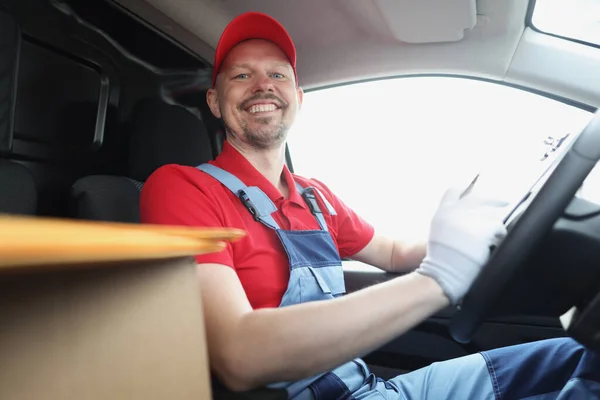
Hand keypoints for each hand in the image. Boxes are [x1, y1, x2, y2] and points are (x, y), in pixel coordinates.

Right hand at [415, 187, 507, 304]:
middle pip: (478, 198)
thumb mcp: (438, 231)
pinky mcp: (484, 229)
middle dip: (493, 200)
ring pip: (491, 214)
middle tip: (503, 202)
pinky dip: (499, 235)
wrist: (444, 271)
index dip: (465, 190)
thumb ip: (449, 219)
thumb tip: (465, 214)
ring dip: (494, 224)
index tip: (474, 192)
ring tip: (494, 235)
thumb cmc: (440, 258)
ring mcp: (471, 219)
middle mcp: (456, 211)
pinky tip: (495, 242)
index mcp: (443, 212)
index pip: (453, 191)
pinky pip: (499, 227)